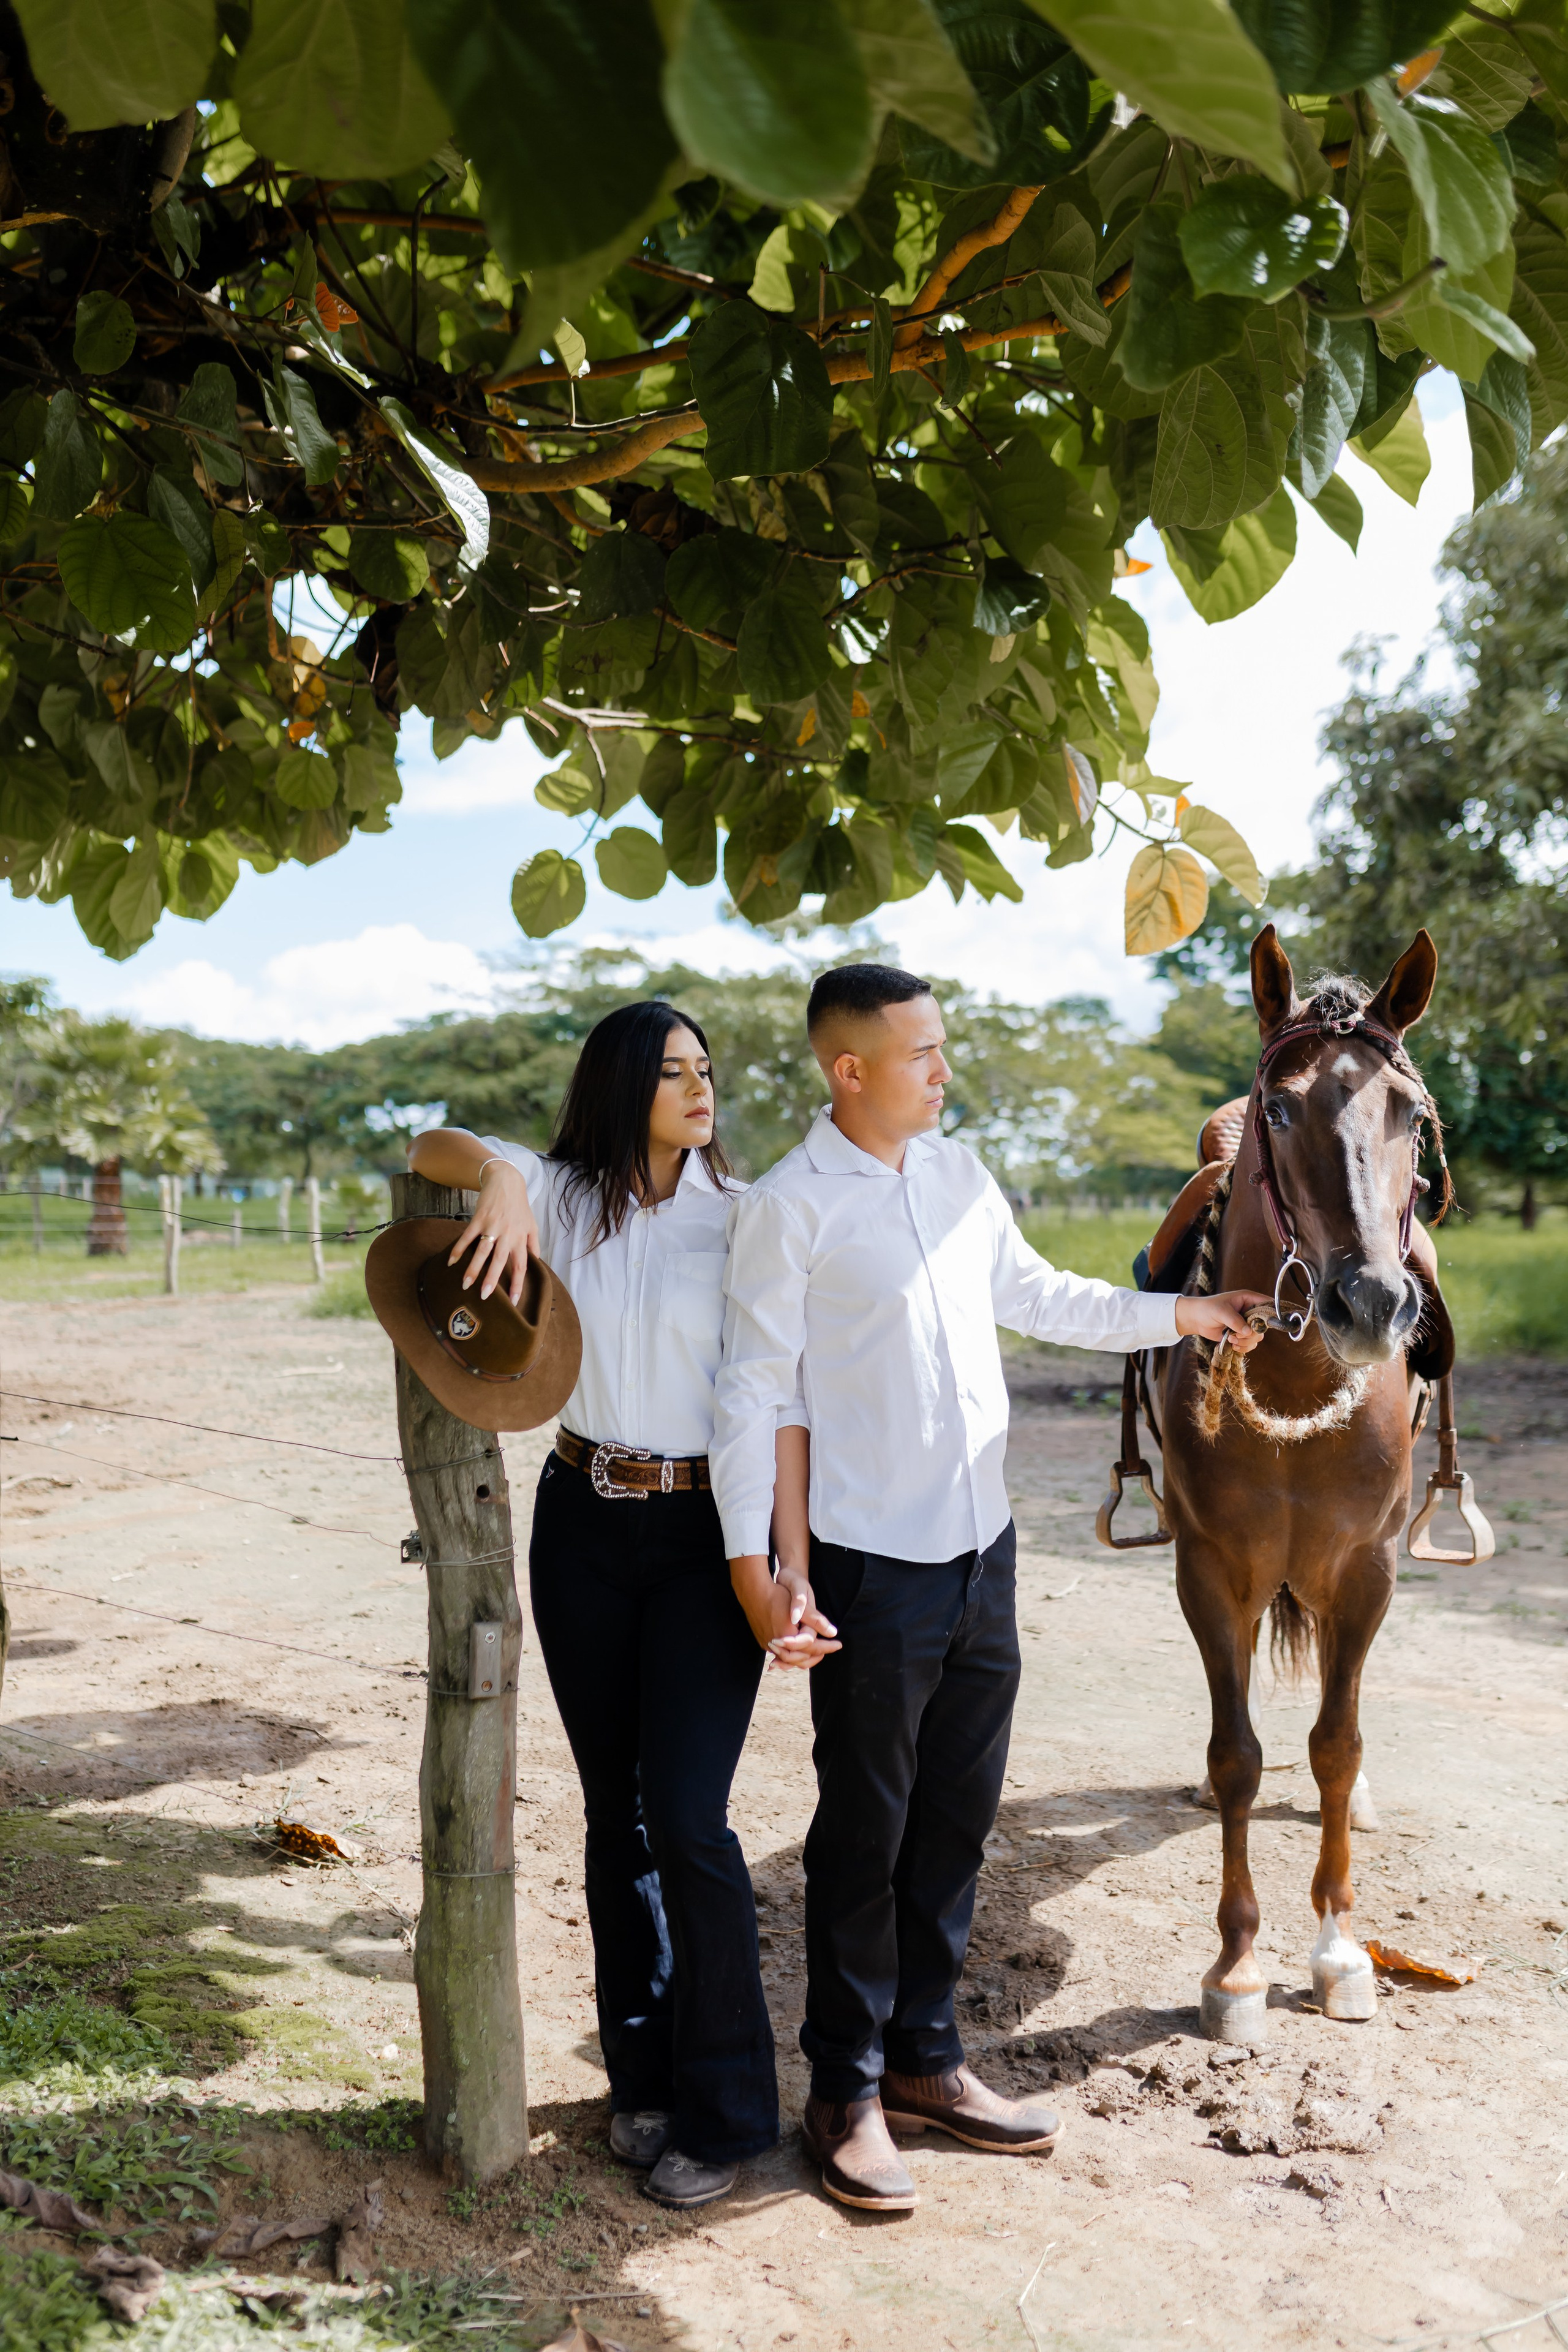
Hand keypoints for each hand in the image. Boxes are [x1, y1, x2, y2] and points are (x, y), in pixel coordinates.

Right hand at [451, 1161, 538, 1302]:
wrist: (506, 1181)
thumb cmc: (519, 1206)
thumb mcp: (532, 1225)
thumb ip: (534, 1244)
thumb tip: (537, 1262)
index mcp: (520, 1239)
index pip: (521, 1266)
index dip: (517, 1284)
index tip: (513, 1301)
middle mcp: (507, 1235)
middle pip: (499, 1261)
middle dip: (491, 1280)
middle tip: (484, 1296)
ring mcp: (491, 1227)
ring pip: (482, 1251)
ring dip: (473, 1269)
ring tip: (465, 1284)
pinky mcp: (478, 1219)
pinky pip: (467, 1237)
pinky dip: (458, 1249)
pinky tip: (451, 1262)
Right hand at [731, 1556, 840, 1669]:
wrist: (752, 1590)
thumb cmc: (777, 1594)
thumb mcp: (800, 1604)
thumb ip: (816, 1620)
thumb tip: (833, 1633)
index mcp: (787, 1637)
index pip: (811, 1648)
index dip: (827, 1647)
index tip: (839, 1644)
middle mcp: (776, 1645)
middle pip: (800, 1659)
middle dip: (816, 1656)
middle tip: (829, 1650)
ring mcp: (767, 1645)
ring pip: (789, 1659)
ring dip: (804, 1657)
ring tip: (816, 1652)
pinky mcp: (762, 1641)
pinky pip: (779, 1654)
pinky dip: (791, 1654)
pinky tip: (798, 1650)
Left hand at [1175, 1289, 1272, 1353]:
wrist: (1196, 1319)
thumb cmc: (1207, 1309)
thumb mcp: (1221, 1311)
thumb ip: (1235, 1321)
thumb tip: (1248, 1332)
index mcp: (1248, 1299)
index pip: (1267, 1304)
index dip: (1270, 1314)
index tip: (1263, 1325)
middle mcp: (1250, 1311)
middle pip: (1263, 1325)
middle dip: (1251, 1334)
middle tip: (1237, 1334)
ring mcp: (1246, 1324)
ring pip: (1257, 1336)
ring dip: (1245, 1342)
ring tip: (1231, 1339)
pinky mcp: (1241, 1335)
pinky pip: (1250, 1344)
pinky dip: (1243, 1347)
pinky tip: (1232, 1344)